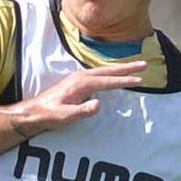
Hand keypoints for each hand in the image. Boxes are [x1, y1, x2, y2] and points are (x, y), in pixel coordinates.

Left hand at [11, 60, 146, 136]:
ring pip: (105, 71)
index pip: (108, 81)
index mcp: (81, 83)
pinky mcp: (78, 81)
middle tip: (145, 64)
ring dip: (121, 69)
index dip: (125, 81)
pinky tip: (116, 74)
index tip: (140, 80)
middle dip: (128, 67)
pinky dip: (111, 72)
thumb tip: (99, 104)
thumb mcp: (66, 116)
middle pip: (109, 70)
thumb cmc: (50, 115)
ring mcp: (79, 77)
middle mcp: (82, 76)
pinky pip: (99, 74)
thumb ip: (82, 111)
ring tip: (136, 66)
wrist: (35, 111)